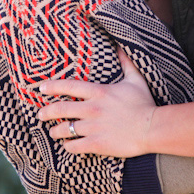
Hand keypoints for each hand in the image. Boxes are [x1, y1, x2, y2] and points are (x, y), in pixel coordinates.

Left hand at [36, 49, 155, 156]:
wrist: (152, 128)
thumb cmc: (144, 104)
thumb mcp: (136, 80)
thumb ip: (126, 63)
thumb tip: (120, 47)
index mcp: (98, 92)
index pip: (68, 87)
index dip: (52, 87)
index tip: (41, 88)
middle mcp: (91, 109)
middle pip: (60, 109)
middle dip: (46, 112)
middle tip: (40, 114)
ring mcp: (93, 127)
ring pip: (64, 129)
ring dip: (55, 131)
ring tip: (53, 132)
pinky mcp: (97, 144)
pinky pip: (74, 146)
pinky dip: (68, 146)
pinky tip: (67, 145)